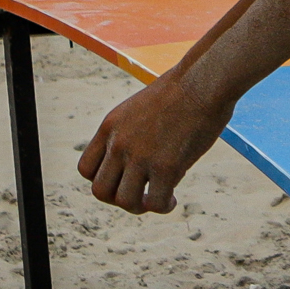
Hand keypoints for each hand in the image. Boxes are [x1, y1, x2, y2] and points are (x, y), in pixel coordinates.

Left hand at [80, 65, 232, 213]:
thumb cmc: (181, 91)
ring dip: (140, 207)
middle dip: (119, 199)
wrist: (203, 81)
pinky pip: (155, 202)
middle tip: (141, 194)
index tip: (124, 179)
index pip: (86, 169)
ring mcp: (141, 156)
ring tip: (159, 199)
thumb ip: (131, 133)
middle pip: (100, 191)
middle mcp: (119, 143)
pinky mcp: (166, 166)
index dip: (104, 180)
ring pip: (125, 202)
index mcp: (110, 127)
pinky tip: (173, 200)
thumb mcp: (140, 108)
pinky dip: (163, 207)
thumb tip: (141, 157)